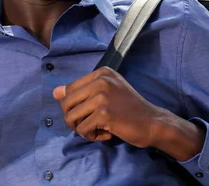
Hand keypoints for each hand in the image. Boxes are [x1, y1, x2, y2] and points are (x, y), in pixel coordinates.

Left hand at [53, 67, 168, 147]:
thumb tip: (54, 92)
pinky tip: (106, 134)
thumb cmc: (129, 109)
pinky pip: (82, 130)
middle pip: (66, 104)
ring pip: (71, 118)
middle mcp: (101, 80)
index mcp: (101, 72)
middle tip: (92, 124)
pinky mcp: (104, 113)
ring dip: (82, 129)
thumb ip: (81, 91)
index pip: (69, 90)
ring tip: (98, 129)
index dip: (76, 106)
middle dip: (75, 119)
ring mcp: (102, 96)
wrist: (153, 122)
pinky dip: (91, 136)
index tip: (93, 112)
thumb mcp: (106, 93)